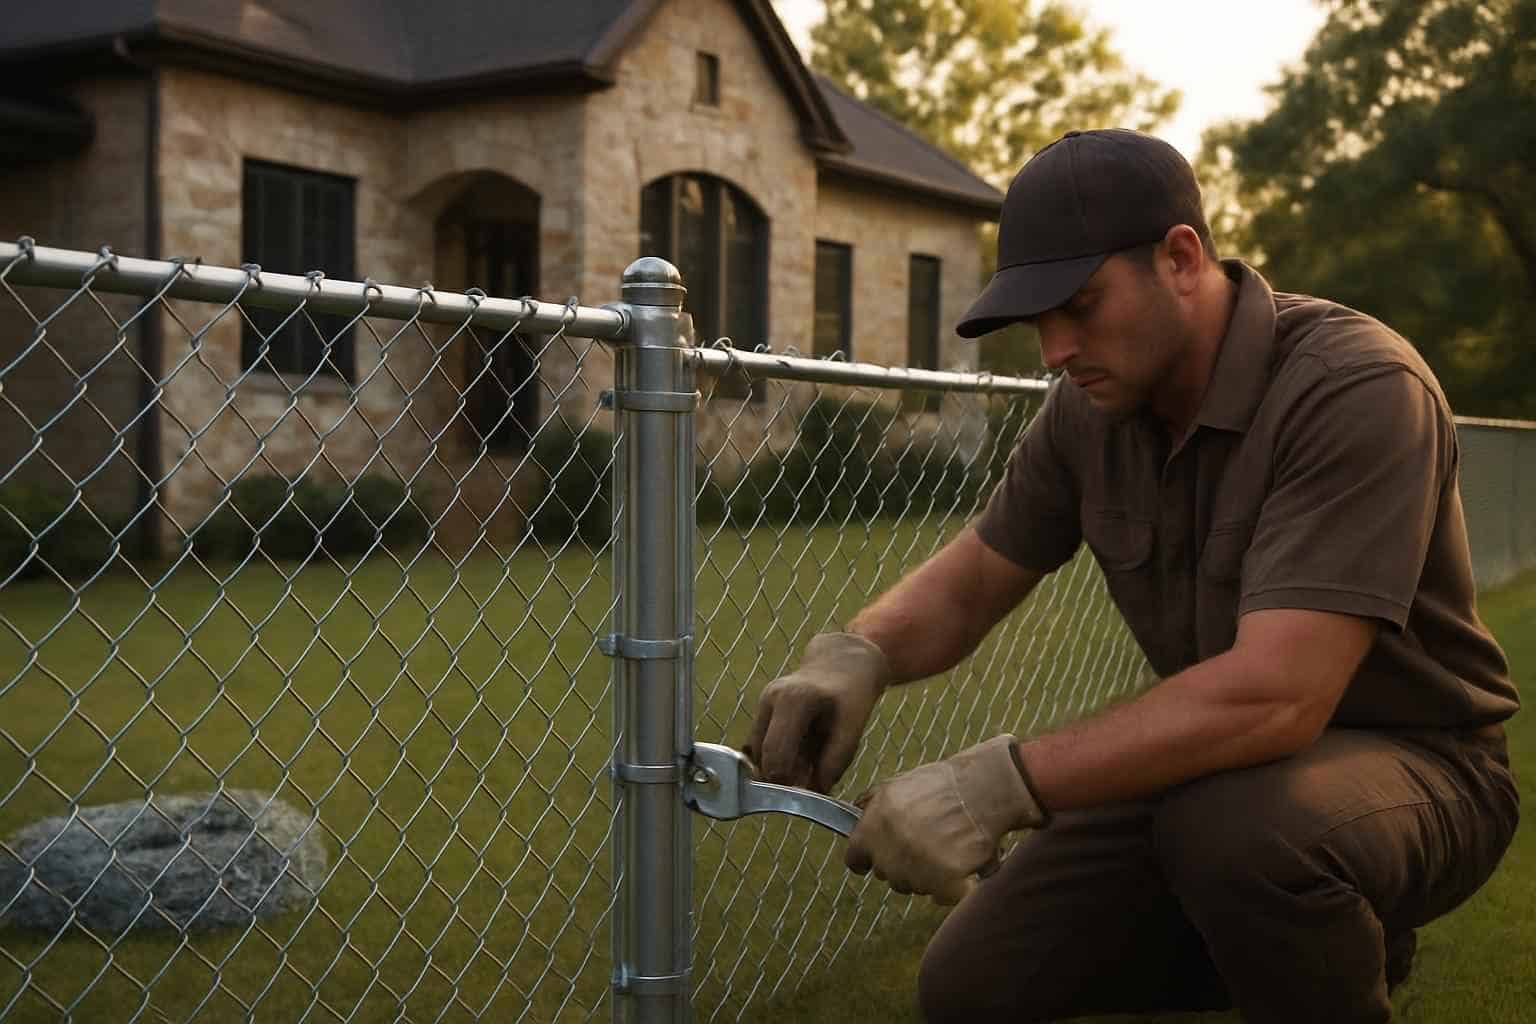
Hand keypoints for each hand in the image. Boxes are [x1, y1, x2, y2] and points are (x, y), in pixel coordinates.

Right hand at [742, 632, 890, 792]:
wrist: (843, 662)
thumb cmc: (853, 695)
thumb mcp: (854, 728)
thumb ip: (835, 761)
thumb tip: (816, 791)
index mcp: (794, 700)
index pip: (775, 752)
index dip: (783, 780)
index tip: (802, 796)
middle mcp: (771, 699)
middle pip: (762, 755)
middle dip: (780, 775)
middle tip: (808, 781)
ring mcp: (763, 702)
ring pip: (758, 751)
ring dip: (778, 765)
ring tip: (808, 762)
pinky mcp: (762, 708)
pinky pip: (761, 743)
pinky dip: (777, 755)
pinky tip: (799, 751)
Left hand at [845, 735, 1047, 901]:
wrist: (982, 790)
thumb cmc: (940, 785)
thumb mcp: (894, 785)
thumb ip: (870, 804)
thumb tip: (854, 813)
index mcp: (873, 828)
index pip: (854, 860)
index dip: (866, 857)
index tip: (876, 855)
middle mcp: (890, 852)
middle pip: (886, 874)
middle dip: (899, 862)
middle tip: (923, 841)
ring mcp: (916, 870)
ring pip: (912, 886)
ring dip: (924, 873)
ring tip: (944, 846)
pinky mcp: (944, 883)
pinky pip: (939, 896)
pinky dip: (950, 887)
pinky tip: (959, 865)